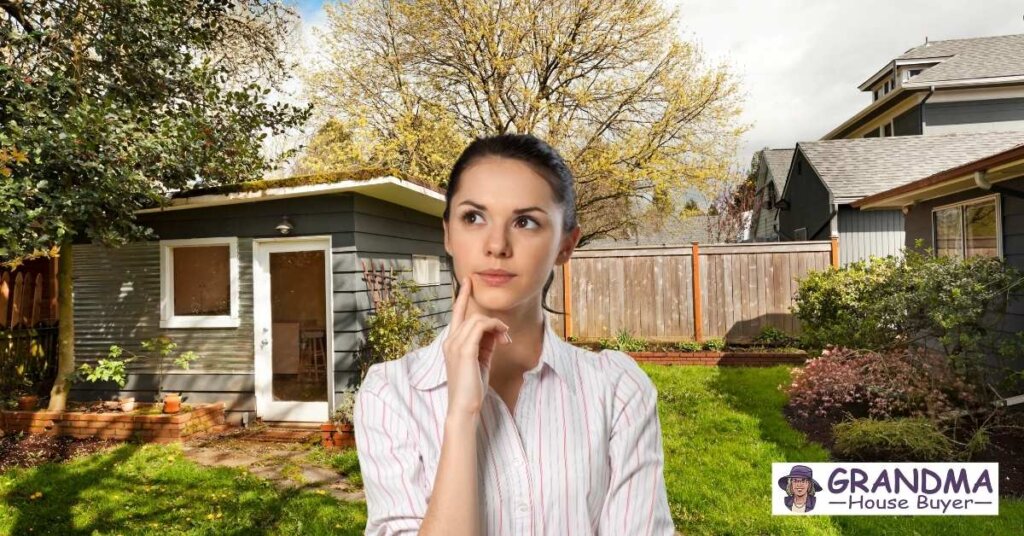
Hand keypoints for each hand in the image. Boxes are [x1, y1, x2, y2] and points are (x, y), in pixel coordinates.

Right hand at [443, 276, 511, 418]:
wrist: (464, 407)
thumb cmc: (472, 388)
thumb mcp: (480, 361)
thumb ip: (485, 344)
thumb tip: (495, 332)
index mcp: (451, 343)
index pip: (456, 314)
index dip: (462, 296)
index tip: (467, 281)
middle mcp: (450, 341)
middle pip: (471, 315)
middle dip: (490, 319)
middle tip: (504, 334)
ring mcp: (455, 345)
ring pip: (478, 319)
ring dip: (496, 326)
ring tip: (505, 340)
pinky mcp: (465, 350)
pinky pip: (481, 326)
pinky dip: (495, 328)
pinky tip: (503, 338)